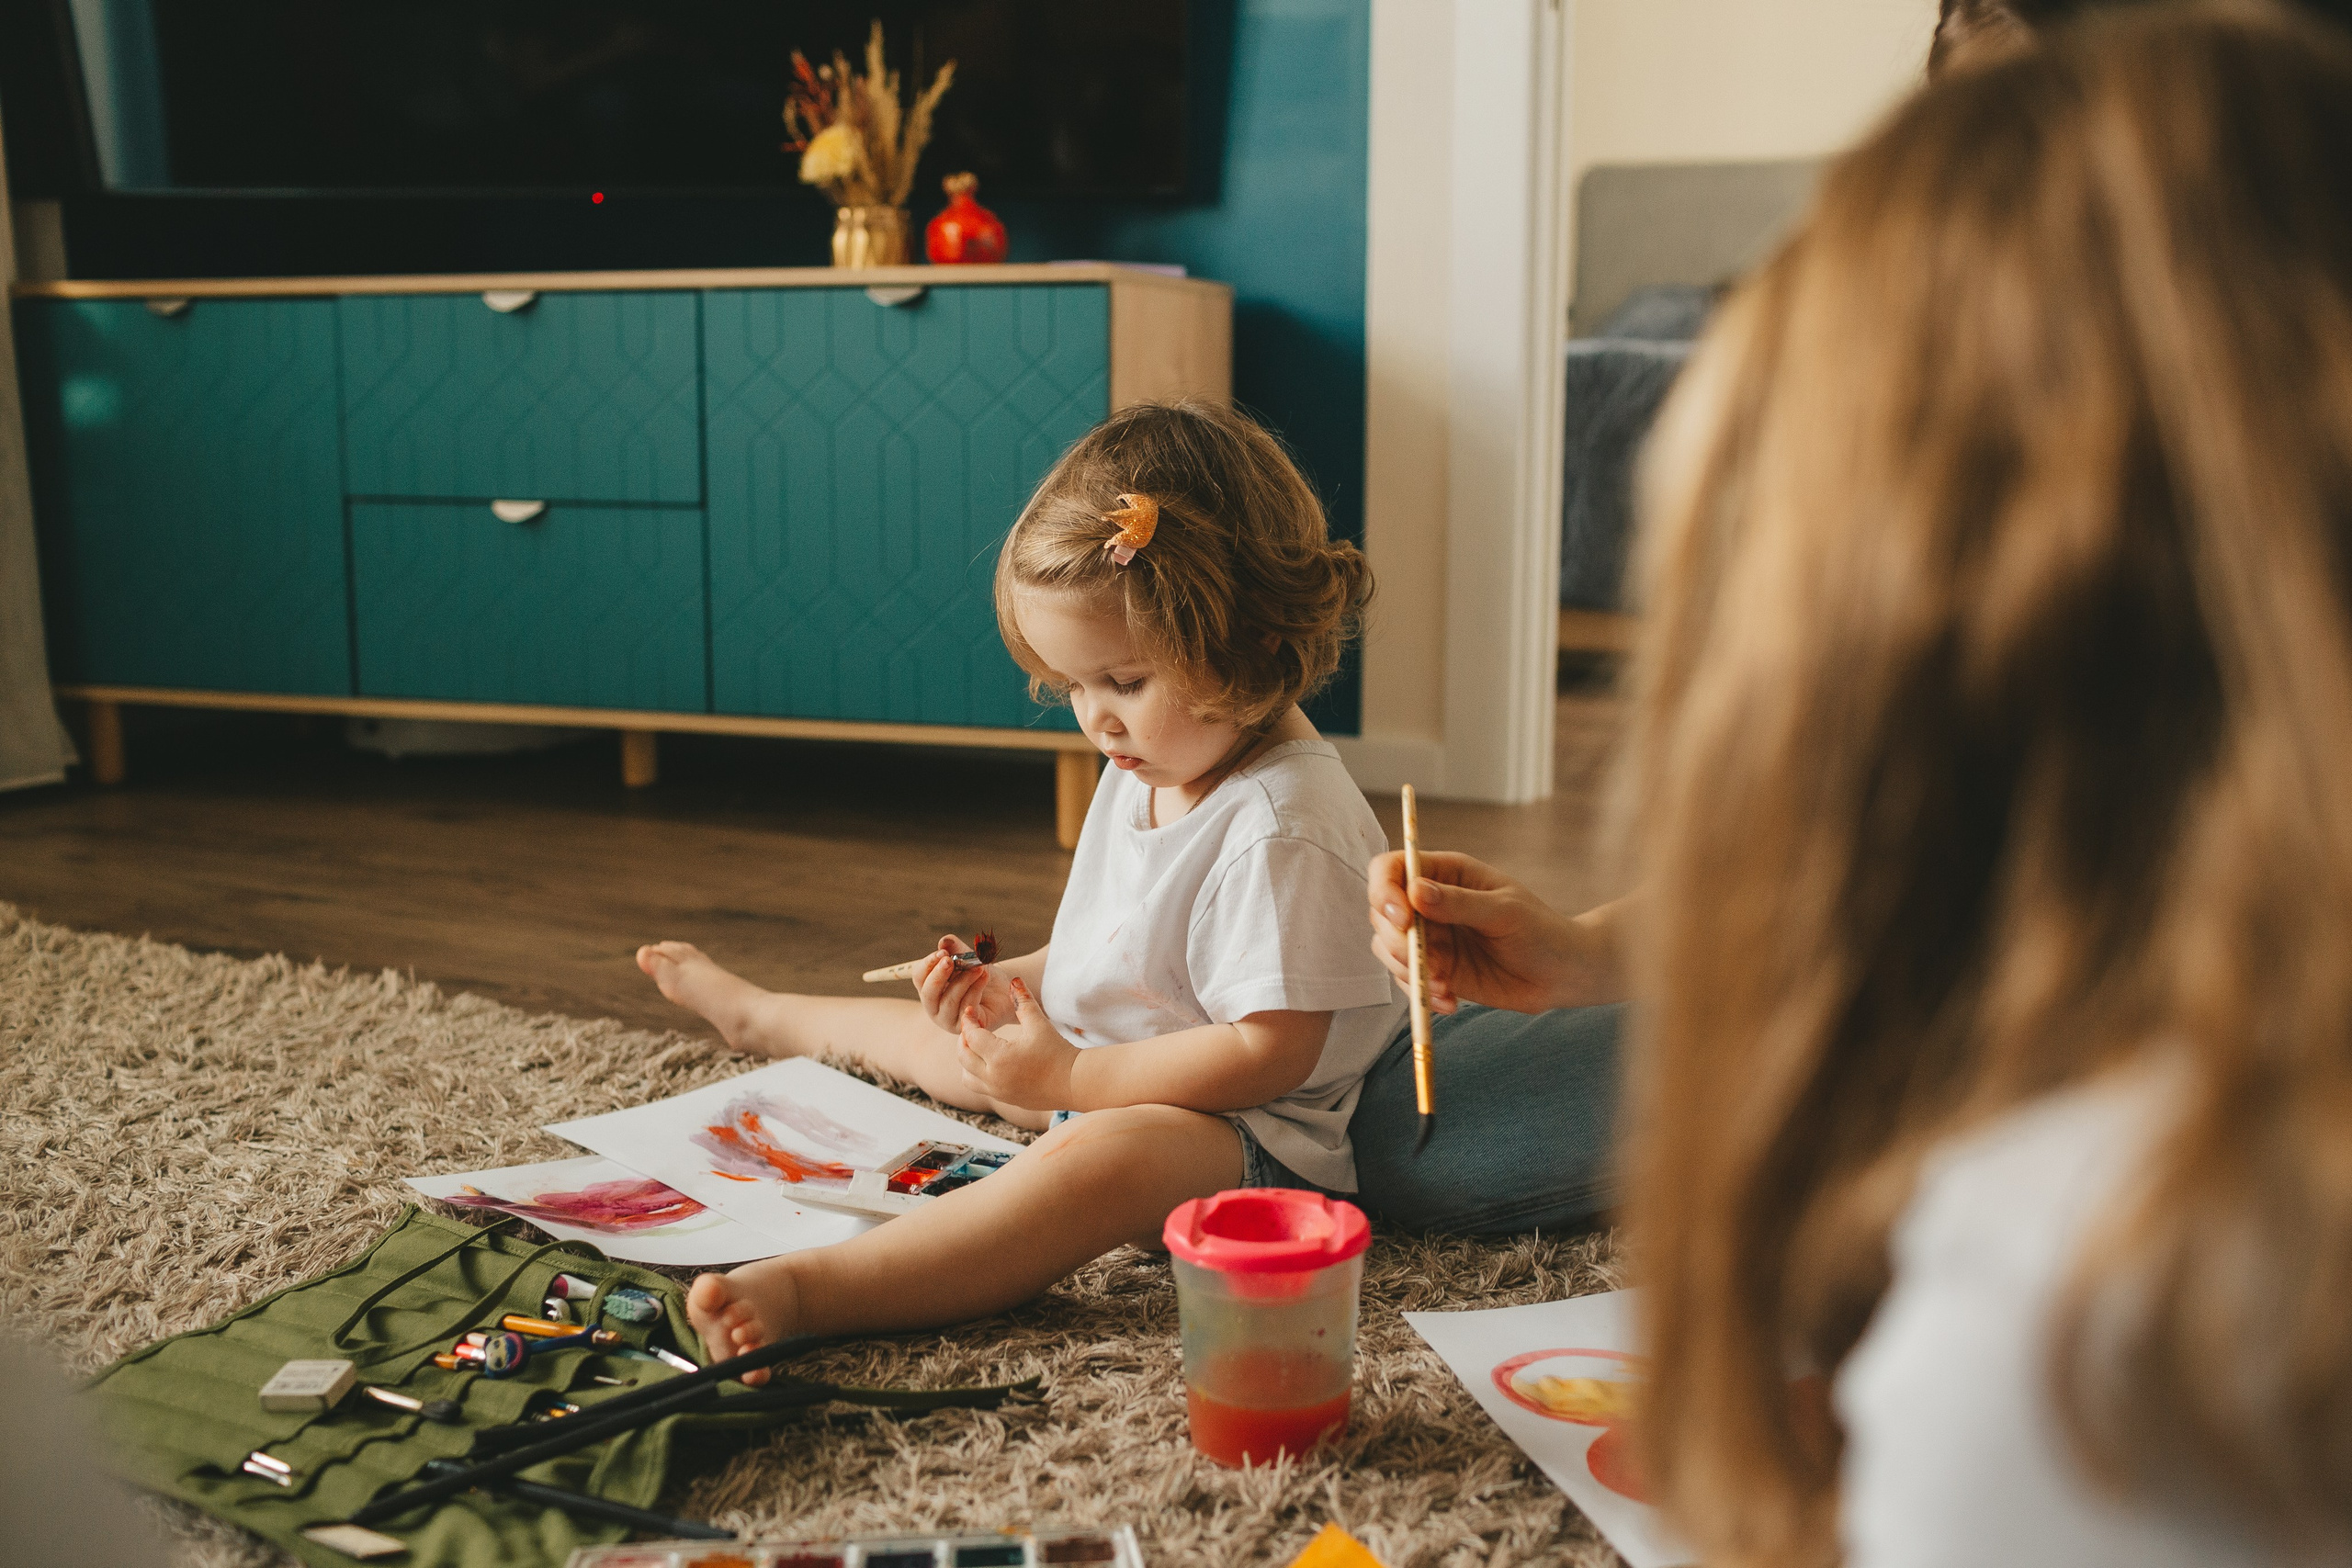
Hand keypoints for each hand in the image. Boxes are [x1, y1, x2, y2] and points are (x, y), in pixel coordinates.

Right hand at [916, 934, 1013, 1034]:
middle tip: (950, 960)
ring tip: (978, 967)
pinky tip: (984, 978)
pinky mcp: (964, 1026)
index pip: (919, 976)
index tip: (943, 953)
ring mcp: (947, 1019)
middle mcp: (934, 1005)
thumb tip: (944, 941)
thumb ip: (956, 949)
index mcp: (929, 987)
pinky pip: (966, 1007)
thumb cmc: (980, 975)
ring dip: (963, 981)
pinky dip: (975, 989)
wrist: (1004, 992)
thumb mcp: (968, 958)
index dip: (928, 964)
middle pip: (928, 992)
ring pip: (949, 1000)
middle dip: (938, 975)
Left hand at [957, 977, 1078, 1112]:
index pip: (972, 1036)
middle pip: (963, 1057)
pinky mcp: (1005, 1099)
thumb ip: (1023, 1001)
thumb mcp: (1039, 1023)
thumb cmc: (1057, 1051)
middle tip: (971, 1027)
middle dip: (964, 1040)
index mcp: (999, 1057)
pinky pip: (980, 1087)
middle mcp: (994, 1077)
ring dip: (967, 1061)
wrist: (1074, 1082)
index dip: (969, 1021)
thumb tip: (1013, 980)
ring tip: (978, 1046)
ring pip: (967, 1077)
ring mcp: (998, 1091)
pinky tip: (990, 1061)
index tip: (971, 1011)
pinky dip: (977, 1074)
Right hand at [1368, 850, 1625, 1014]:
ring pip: (1388, 948)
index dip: (1384, 889)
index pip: (1393, 869)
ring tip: (1443, 984)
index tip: (1401, 918)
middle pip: (1381, 912)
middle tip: (1427, 962)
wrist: (1562, 975)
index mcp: (1446, 874)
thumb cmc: (1541, 930)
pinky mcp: (1435, 970)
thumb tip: (1415, 893)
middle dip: (1397, 940)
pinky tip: (1450, 1001)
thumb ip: (1459, 903)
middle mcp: (1430, 903)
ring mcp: (1431, 938)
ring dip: (1408, 969)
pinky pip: (1408, 981)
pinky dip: (1421, 994)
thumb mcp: (1504, 911)